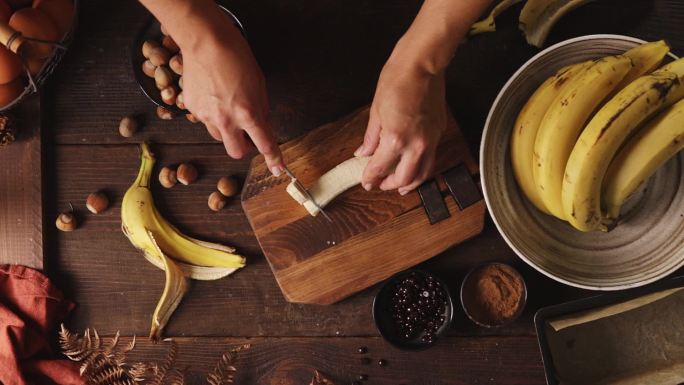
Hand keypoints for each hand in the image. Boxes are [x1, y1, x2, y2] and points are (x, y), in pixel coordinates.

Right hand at [179, 11, 283, 174]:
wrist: (205, 42)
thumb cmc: (236, 57)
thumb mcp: (259, 84)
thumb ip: (261, 109)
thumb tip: (262, 125)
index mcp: (247, 113)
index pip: (264, 144)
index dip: (273, 158)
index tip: (278, 168)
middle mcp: (226, 120)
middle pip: (236, 152)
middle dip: (244, 146)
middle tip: (247, 134)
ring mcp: (206, 116)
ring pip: (219, 136)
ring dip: (227, 130)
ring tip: (227, 106)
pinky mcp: (192, 109)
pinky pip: (205, 120)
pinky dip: (211, 114)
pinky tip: (213, 95)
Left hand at [356, 59, 446, 194]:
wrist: (421, 65)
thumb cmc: (396, 81)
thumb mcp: (376, 111)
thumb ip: (371, 137)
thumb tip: (364, 152)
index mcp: (395, 139)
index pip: (380, 168)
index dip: (371, 178)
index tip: (366, 182)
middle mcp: (416, 145)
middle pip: (404, 179)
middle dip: (390, 185)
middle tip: (381, 185)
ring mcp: (430, 140)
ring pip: (423, 173)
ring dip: (411, 183)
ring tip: (402, 187)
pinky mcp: (439, 132)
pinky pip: (431, 158)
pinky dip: (422, 168)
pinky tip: (414, 166)